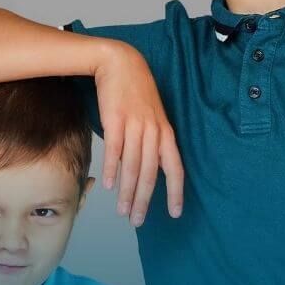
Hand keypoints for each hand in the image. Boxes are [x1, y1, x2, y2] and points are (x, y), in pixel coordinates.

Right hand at [94, 43, 184, 225]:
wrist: (121, 63)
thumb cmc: (136, 94)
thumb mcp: (151, 119)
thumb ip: (150, 144)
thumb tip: (140, 171)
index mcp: (166, 133)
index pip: (176, 168)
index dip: (176, 192)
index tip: (175, 213)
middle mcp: (154, 132)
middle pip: (152, 173)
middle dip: (144, 200)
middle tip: (137, 221)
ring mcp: (135, 126)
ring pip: (134, 166)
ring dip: (127, 192)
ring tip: (122, 211)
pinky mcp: (116, 120)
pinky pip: (115, 150)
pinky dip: (112, 169)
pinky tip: (108, 185)